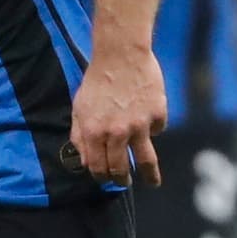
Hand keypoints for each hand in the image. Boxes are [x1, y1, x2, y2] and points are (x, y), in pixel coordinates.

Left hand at [70, 45, 165, 187]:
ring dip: (149, 175)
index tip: (106, 179)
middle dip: (122, 179)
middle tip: (125, 181)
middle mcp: (116, 133)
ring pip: (146, 160)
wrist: (120, 55)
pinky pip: (157, 129)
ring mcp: (139, 125)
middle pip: (121, 168)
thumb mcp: (79, 108)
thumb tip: (84, 161)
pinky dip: (153, 128)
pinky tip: (148, 115)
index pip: (97, 167)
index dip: (101, 176)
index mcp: (93, 133)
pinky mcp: (157, 114)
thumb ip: (79, 136)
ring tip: (153, 183)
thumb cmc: (97, 81)